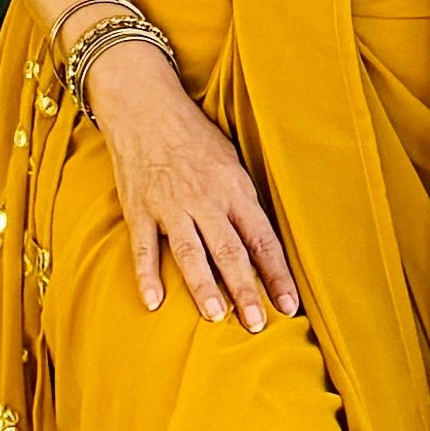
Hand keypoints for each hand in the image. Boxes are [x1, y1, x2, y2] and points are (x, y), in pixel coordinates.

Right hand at [87, 43, 296, 329]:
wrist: (145, 106)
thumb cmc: (194, 135)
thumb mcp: (232, 161)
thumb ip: (244, 201)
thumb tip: (262, 240)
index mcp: (235, 188)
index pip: (262, 239)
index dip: (277, 274)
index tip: (289, 304)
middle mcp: (206, 199)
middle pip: (230, 251)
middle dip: (246, 290)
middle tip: (258, 324)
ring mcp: (170, 205)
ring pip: (191, 252)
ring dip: (204, 286)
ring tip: (217, 317)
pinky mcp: (139, 208)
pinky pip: (144, 247)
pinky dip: (147, 275)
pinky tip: (153, 302)